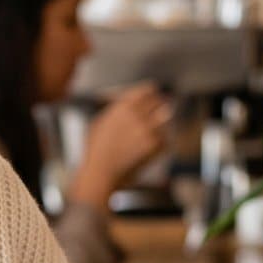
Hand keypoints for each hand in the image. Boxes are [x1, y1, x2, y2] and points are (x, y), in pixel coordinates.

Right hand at [68, 85, 171, 207]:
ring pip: (165, 118)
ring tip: (148, 135)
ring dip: (160, 124)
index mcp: (124, 105)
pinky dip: (159, 144)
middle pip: (160, 101)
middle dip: (159, 107)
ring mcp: (149, 129)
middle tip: (157, 114)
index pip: (148, 90)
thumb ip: (118, 108)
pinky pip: (165, 139)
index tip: (154, 99)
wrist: (101, 172)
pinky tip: (145, 151)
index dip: (152, 95)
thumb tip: (128, 99)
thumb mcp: (101, 121)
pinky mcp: (156, 145)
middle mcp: (138, 114)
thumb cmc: (97, 150)